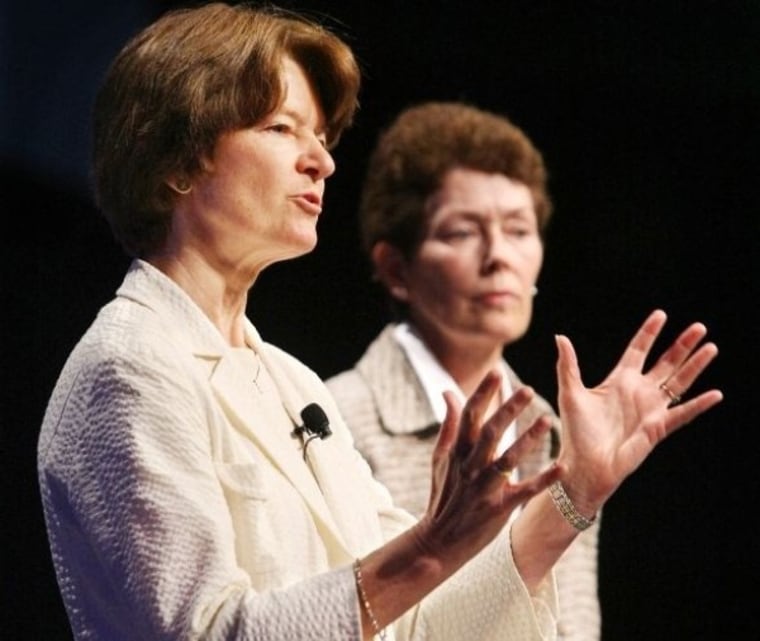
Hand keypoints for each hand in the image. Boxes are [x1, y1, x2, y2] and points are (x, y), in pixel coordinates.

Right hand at [416, 373, 560, 563]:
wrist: (440, 541)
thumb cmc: (443, 494)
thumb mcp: (440, 457)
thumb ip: (449, 424)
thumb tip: (448, 391)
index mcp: (457, 451)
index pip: (469, 415)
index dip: (483, 393)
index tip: (498, 373)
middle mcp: (470, 466)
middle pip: (490, 432)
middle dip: (508, 410)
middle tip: (529, 389)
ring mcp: (484, 488)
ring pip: (507, 460)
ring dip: (528, 440)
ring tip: (548, 420)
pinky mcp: (498, 508)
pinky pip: (524, 491)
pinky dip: (543, 480)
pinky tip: (562, 467)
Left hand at [554, 309, 722, 512]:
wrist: (584, 464)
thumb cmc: (576, 432)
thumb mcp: (571, 393)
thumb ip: (568, 365)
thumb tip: (560, 336)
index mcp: (618, 381)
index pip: (638, 350)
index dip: (649, 333)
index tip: (661, 314)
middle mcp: (638, 392)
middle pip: (666, 362)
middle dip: (682, 345)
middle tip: (699, 327)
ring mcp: (650, 409)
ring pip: (679, 382)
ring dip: (695, 366)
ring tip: (711, 347)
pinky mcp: (658, 428)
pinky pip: (683, 414)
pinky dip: (699, 405)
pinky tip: (716, 394)